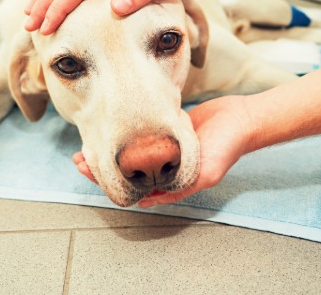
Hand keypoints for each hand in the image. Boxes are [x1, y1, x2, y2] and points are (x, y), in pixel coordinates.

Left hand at [71, 96, 255, 207]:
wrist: (240, 119)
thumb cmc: (225, 147)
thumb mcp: (204, 174)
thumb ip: (177, 189)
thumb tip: (145, 202)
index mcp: (170, 181)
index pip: (131, 186)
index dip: (107, 180)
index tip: (87, 169)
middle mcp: (164, 167)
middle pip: (124, 170)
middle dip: (101, 166)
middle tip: (79, 158)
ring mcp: (163, 149)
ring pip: (128, 153)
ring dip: (109, 150)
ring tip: (88, 145)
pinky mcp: (165, 131)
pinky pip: (139, 136)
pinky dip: (123, 136)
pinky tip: (109, 130)